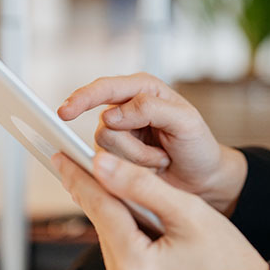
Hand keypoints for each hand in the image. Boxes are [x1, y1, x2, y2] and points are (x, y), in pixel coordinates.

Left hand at [52, 150, 269, 269]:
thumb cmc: (228, 259)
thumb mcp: (188, 212)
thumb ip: (140, 185)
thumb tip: (100, 164)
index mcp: (135, 268)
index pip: (99, 209)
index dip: (80, 177)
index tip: (60, 154)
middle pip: (104, 226)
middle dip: (109, 196)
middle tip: (109, 167)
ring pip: (111, 241)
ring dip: (122, 219)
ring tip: (153, 209)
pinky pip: (120, 259)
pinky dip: (129, 239)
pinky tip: (151, 231)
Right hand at [58, 73, 247, 215]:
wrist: (203, 180)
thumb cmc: (198, 147)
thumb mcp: (185, 122)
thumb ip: (150, 109)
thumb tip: (112, 114)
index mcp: (143, 89)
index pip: (106, 89)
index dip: (84, 99)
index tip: (66, 112)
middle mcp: (125, 109)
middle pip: (104, 128)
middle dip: (134, 147)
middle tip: (163, 153)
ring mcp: (119, 135)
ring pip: (105, 150)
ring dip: (137, 160)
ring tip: (160, 160)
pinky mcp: (115, 158)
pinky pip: (108, 167)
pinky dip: (134, 172)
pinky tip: (151, 169)